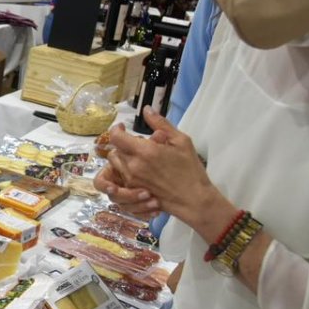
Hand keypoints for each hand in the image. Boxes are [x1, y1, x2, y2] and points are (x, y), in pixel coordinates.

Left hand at [105, 107, 230, 234]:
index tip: (123, 127)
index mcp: (144, 151)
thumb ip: (161, 124)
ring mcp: (132, 180)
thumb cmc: (190, 169)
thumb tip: (146, 109)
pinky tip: (142, 169)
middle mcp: (133, 166)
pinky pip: (121, 176)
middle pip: (115, 149)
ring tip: (139, 156)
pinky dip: (126, 169)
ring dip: (123, 156)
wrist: (193, 199)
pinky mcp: (134, 190)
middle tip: (138, 143)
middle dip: (123, 143)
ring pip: (116, 163)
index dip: (117, 129)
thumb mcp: (181, 141)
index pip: (116, 136)